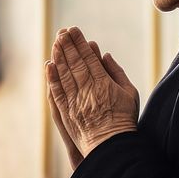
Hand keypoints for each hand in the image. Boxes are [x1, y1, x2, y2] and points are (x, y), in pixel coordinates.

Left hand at [45, 27, 138, 166]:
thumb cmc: (124, 119)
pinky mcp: (66, 113)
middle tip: (62, 31)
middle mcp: (88, 91)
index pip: (89, 58)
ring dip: (58, 57)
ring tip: (55, 42)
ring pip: (64, 75)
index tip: (74, 30)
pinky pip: (57, 92)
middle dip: (67, 45)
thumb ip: (117, 72)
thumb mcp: (130, 93)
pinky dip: (52, 78)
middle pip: (75, 63)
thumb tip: (104, 54)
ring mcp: (75, 102)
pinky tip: (48, 65)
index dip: (80, 43)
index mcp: (104, 84)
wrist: (113, 147)